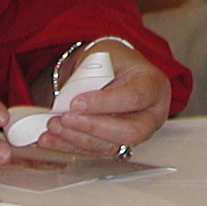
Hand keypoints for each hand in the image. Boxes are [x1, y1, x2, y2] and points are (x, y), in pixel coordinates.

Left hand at [37, 43, 172, 153]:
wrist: (113, 70)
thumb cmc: (114, 61)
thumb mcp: (105, 55)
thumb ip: (92, 75)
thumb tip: (73, 101)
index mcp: (154, 85)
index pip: (135, 98)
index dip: (105, 103)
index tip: (77, 102)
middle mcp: (151, 114)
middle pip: (130, 131)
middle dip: (93, 127)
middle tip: (66, 118)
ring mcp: (138, 132)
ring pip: (111, 145)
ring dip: (77, 138)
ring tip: (54, 126)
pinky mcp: (118, 143)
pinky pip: (96, 150)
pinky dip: (71, 145)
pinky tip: (52, 139)